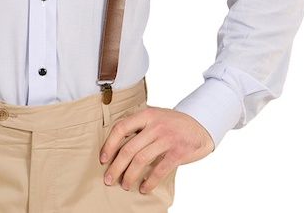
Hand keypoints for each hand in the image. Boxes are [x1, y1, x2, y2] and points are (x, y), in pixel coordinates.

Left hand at [99, 105, 214, 193]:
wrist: (201, 125)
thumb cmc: (173, 123)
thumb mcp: (155, 116)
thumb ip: (139, 125)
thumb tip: (117, 144)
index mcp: (146, 114)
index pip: (121, 128)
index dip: (109, 144)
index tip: (103, 159)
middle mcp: (155, 125)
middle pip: (129, 148)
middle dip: (116, 167)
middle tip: (108, 179)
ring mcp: (166, 139)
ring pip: (141, 160)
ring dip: (130, 176)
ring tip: (124, 185)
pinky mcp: (177, 152)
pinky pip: (159, 170)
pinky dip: (149, 182)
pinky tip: (144, 188)